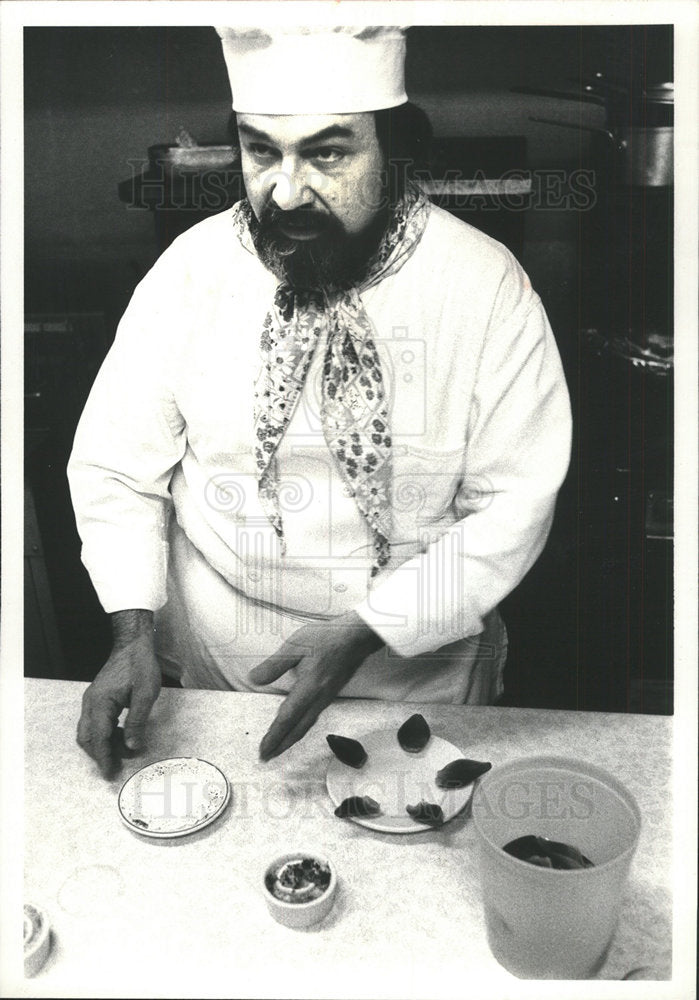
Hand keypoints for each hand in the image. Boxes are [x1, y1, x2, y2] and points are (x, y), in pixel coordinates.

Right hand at [76, 612, 160, 779]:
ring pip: (89, 731)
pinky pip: (95, 722)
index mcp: (101, 703)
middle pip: (87, 738)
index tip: (110, 773)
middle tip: (116, 767)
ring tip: (123, 752)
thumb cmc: (140, 665)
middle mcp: (91, 703)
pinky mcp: (97, 698)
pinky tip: (121, 736)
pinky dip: (105, 733)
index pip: (98, 738)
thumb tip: (132, 746)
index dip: (104, 758)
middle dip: (100, 754)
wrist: (133, 644)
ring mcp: (92, 700)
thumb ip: (138, 722)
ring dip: (103, 744)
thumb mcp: (145, 694)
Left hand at [249, 610, 382, 760]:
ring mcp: (326, 697)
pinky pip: (313, 717)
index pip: (287, 718)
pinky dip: (301, 728)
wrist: (357, 637)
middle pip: (298, 729)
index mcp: (309, 688)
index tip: (263, 750)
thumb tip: (254, 679)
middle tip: (267, 758)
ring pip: (306, 725)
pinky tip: (297, 726)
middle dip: (281, 745)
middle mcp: (319, 698)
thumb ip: (275, 665)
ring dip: (291, 739)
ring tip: (279, 747)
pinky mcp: (330, 693)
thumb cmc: (327, 638)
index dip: (274, 736)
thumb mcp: (295, 645)